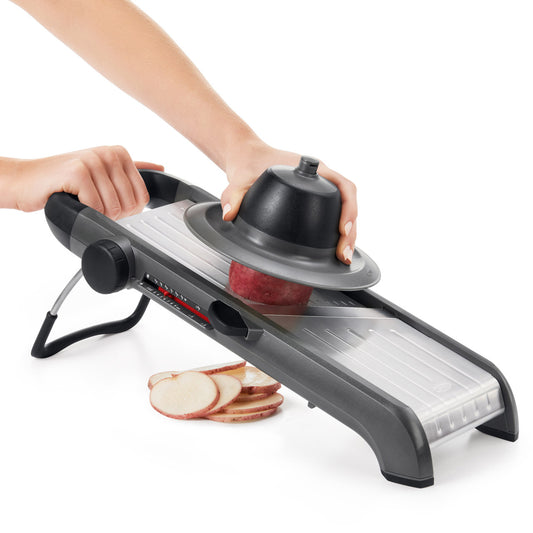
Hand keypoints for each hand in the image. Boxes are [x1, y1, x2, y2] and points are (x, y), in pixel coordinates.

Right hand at [11, 146, 162, 218]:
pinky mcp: (78, 172)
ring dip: (96, 214)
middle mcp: (109, 153)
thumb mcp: (102, 171)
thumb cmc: (64, 180)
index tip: (108, 203)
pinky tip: (74, 200)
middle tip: (92, 204)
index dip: (127, 210)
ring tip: (82, 201)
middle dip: (112, 214)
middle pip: (129, 205)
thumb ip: (129, 170)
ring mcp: (94, 160)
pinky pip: (96, 207)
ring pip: (113, 208)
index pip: (142, 197)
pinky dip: (85, 211)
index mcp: (120, 153)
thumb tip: (159, 168)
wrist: (27, 180)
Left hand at [221, 140, 357, 264]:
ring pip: (344, 210)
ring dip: (347, 233)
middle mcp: (321, 178)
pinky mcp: (314, 199)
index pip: (343, 186)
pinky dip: (337, 232)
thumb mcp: (239, 178)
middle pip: (348, 203)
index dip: (348, 208)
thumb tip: (230, 213)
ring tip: (344, 257)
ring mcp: (319, 188)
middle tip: (344, 253)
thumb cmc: (249, 162)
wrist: (247, 156)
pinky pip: (334, 213)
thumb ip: (233, 195)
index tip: (344, 228)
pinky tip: (334, 249)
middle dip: (350, 230)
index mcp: (312, 169)